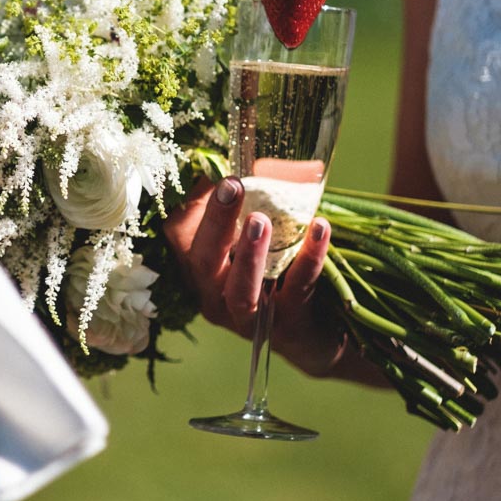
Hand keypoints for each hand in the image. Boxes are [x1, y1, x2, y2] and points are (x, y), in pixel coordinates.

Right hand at [164, 177, 347, 377]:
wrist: (317, 334)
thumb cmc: (281, 274)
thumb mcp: (269, 233)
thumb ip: (272, 198)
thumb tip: (296, 165)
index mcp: (203, 268)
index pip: (180, 234)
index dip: (192, 204)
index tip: (214, 173)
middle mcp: (215, 296)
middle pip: (204, 261)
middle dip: (216, 222)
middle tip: (232, 186)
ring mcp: (248, 318)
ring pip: (239, 292)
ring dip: (248, 256)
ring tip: (262, 221)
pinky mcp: (286, 328)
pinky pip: (294, 293)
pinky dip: (307, 259)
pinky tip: (320, 229)